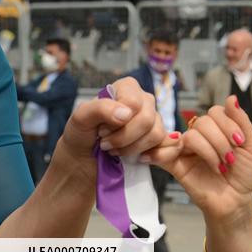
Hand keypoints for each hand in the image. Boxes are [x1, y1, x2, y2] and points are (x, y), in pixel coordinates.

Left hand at [55, 77, 171, 181]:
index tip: (101, 130)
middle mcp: (145, 102)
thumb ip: (99, 109)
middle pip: (147, 119)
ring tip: (115, 151)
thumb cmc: (81, 137)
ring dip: (133, 149)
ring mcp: (155, 121)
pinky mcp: (160, 141)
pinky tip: (140, 159)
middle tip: (105, 144)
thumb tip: (126, 113)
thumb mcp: (79, 119)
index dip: (117, 121)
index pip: (134, 102)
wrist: (83, 163)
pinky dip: (157, 156)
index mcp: (127, 89)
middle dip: (123, 138)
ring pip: (156, 134)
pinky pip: (171, 146)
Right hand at [145, 96, 251, 224]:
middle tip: (230, 159)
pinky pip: (164, 151)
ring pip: (191, 134)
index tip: (240, 141)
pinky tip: (183, 156)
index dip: (229, 123)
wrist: (236, 201)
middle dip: (221, 140)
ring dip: (209, 150)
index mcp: (218, 128)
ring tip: (220, 167)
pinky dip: (168, 150)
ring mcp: (187, 150)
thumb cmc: (244, 173)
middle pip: (203, 121)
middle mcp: (201, 136)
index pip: (216, 111)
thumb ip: (241, 121)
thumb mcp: (251, 144)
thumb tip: (231, 97)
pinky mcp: (175, 166)